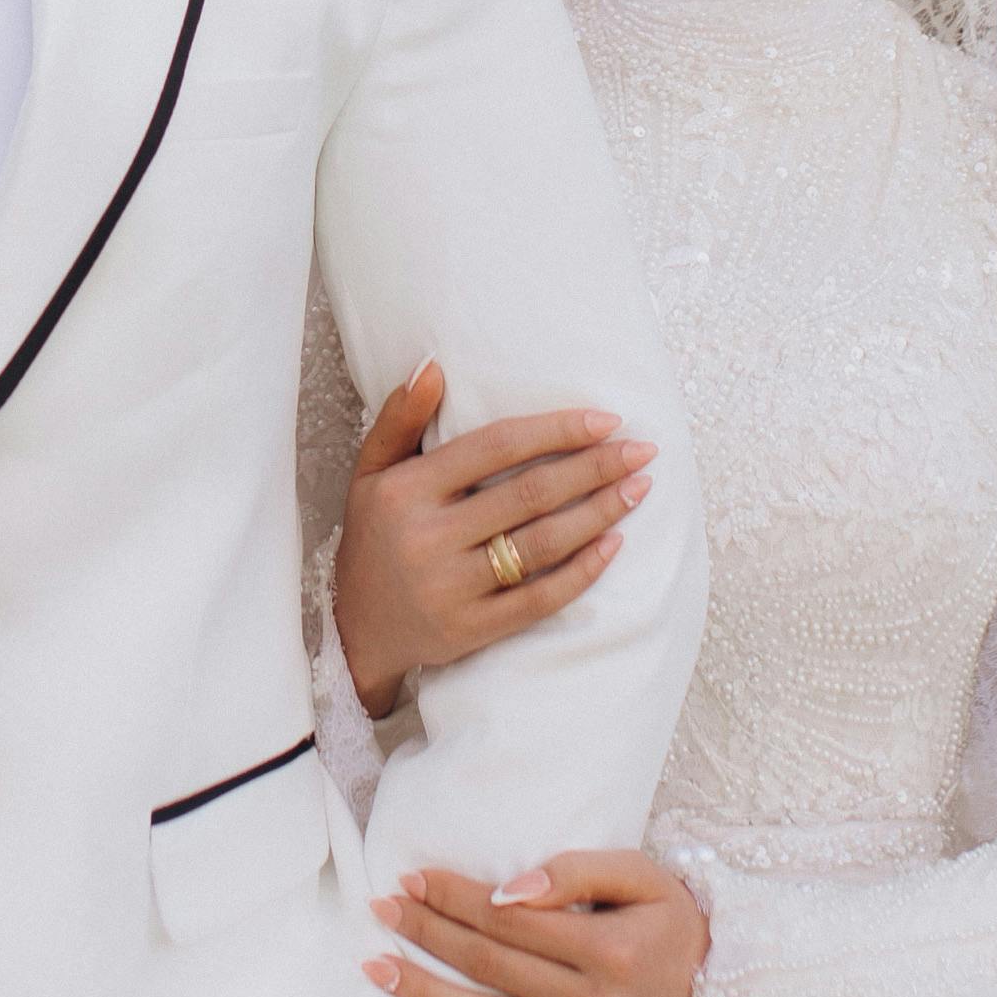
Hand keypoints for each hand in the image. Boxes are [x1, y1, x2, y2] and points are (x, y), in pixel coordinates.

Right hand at [330, 363, 657, 719]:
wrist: (354, 628)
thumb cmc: (373, 537)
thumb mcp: (370, 473)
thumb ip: (399, 418)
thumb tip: (433, 367)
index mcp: (407, 491)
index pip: (496, 447)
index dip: (556, 431)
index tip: (606, 420)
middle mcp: (429, 537)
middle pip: (530, 493)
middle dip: (595, 468)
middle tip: (642, 451)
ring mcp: (451, 588)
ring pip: (542, 544)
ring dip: (600, 513)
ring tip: (638, 489)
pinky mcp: (471, 630)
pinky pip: (540, 598)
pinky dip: (582, 572)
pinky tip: (614, 545)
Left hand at [368, 848, 705, 996]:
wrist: (725, 993)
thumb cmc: (676, 923)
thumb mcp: (640, 878)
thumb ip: (574, 872)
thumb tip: (507, 890)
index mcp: (609, 951)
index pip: (510, 921)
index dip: (455, 897)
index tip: (412, 879)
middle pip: (491, 966)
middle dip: (428, 934)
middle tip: (381, 910)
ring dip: (425, 994)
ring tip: (377, 969)